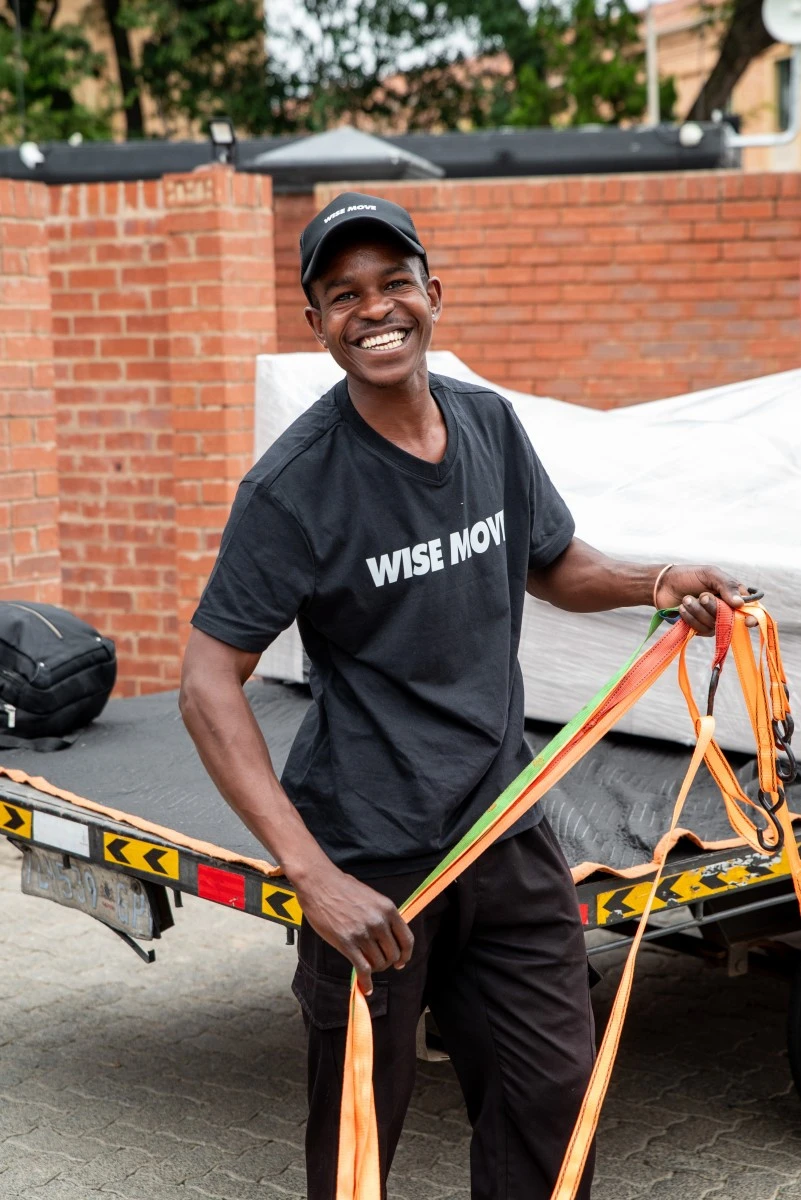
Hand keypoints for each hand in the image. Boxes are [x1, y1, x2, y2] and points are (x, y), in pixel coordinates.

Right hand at [293, 862, 413, 995]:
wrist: (319, 883)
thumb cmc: (342, 887)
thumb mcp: (371, 896)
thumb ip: (382, 915)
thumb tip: (388, 935)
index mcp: (387, 909)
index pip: (407, 940)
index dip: (405, 955)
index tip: (401, 962)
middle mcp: (378, 922)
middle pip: (393, 954)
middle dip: (387, 962)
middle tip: (378, 963)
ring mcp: (363, 933)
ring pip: (378, 963)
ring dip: (374, 969)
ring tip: (367, 967)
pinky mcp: (346, 942)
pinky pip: (363, 968)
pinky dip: (366, 981)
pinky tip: (365, 987)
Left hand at [657, 565, 757, 635]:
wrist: (664, 585)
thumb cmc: (690, 576)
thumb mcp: (710, 574)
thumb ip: (727, 586)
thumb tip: (740, 604)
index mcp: (734, 595)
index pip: (749, 610)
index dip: (750, 618)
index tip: (747, 622)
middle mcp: (726, 610)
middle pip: (729, 619)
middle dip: (714, 608)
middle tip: (702, 596)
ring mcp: (713, 621)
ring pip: (713, 625)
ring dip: (698, 611)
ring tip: (686, 599)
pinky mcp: (699, 628)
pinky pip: (700, 630)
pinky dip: (690, 618)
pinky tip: (682, 608)